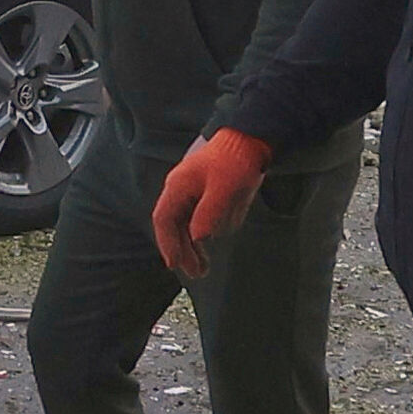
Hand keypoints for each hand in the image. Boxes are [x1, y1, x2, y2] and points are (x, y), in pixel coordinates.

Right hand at [152, 128, 275, 276]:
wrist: (248, 140)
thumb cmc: (235, 160)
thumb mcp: (224, 187)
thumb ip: (210, 212)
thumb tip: (198, 237)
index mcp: (178, 186)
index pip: (163, 219)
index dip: (166, 243)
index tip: (174, 264)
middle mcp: (181, 190)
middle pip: (174, 226)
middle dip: (183, 251)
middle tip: (196, 273)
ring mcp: (192, 192)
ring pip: (186, 226)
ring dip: (192, 247)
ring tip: (203, 268)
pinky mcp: (205, 194)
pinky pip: (199, 220)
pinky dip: (202, 235)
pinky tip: (210, 246)